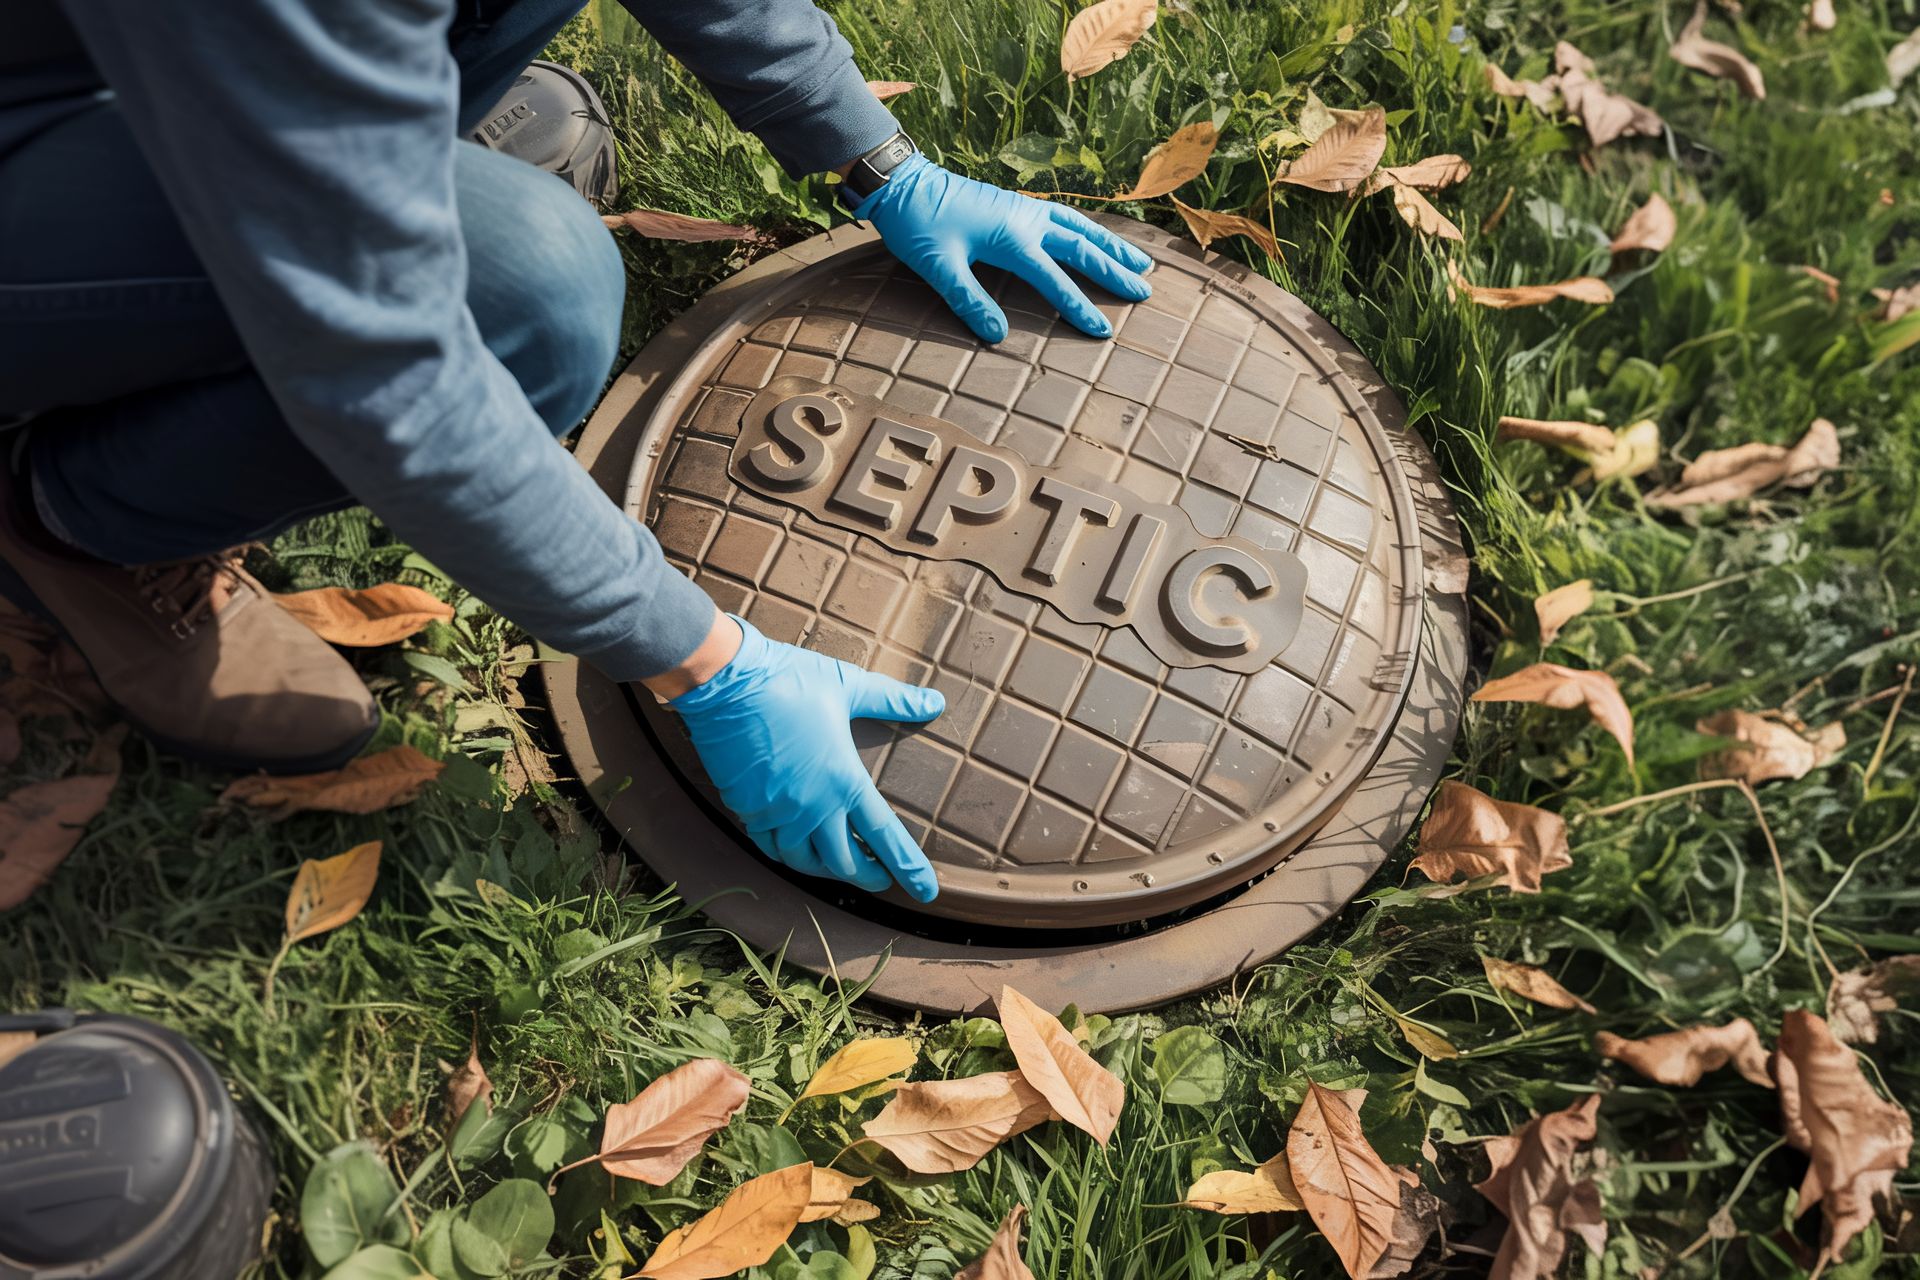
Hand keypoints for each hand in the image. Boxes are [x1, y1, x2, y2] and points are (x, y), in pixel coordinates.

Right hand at [663, 615, 944, 900]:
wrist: (726, 683)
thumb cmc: (789, 681)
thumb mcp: (849, 687)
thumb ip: (893, 701)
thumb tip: (934, 701)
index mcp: (843, 780)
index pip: (884, 836)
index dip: (907, 867)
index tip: (926, 891)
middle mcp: (812, 806)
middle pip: (845, 862)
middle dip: (867, 876)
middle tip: (882, 878)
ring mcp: (776, 812)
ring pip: (804, 861)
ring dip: (826, 869)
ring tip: (841, 865)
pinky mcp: (747, 808)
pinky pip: (770, 845)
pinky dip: (788, 853)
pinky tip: (795, 846)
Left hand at [854, 153, 1154, 343]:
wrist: (902, 182)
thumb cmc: (917, 224)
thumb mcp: (938, 267)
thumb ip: (968, 301)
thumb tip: (998, 336)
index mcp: (1012, 237)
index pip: (1054, 278)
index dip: (1078, 306)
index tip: (1102, 330)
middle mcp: (1026, 220)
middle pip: (1082, 247)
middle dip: (1114, 271)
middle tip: (1145, 291)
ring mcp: (1023, 210)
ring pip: (1079, 227)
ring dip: (1111, 246)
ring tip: (1140, 261)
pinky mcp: (1015, 206)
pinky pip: (1065, 217)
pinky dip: (1088, 229)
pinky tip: (1096, 238)